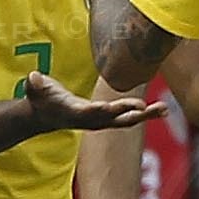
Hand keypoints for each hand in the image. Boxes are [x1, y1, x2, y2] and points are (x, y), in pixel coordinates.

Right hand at [20, 73, 154, 134]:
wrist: (44, 115)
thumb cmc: (40, 98)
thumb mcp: (35, 89)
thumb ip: (36, 84)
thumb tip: (33, 77)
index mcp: (75, 112)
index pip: (91, 112)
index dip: (103, 110)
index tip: (114, 106)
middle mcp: (91, 120)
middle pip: (113, 118)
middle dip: (129, 113)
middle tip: (145, 107)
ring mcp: (100, 121)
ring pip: (126, 120)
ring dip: (145, 116)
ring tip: (165, 109)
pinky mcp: (107, 119)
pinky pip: (129, 118)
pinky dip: (145, 114)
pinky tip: (163, 109)